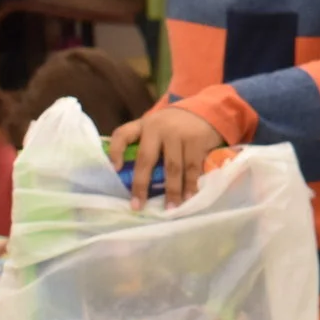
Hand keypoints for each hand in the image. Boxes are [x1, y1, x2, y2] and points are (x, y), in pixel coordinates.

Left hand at [107, 107, 227, 209]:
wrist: (206, 111)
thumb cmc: (174, 125)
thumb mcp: (155, 126)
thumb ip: (142, 142)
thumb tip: (124, 172)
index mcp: (145, 125)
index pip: (123, 134)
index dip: (116, 151)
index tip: (114, 169)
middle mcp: (159, 128)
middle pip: (146, 159)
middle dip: (141, 184)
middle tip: (138, 205)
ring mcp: (179, 134)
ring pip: (172, 167)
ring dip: (172, 190)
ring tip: (170, 208)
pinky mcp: (197, 140)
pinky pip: (192, 167)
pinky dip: (191, 184)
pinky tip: (189, 196)